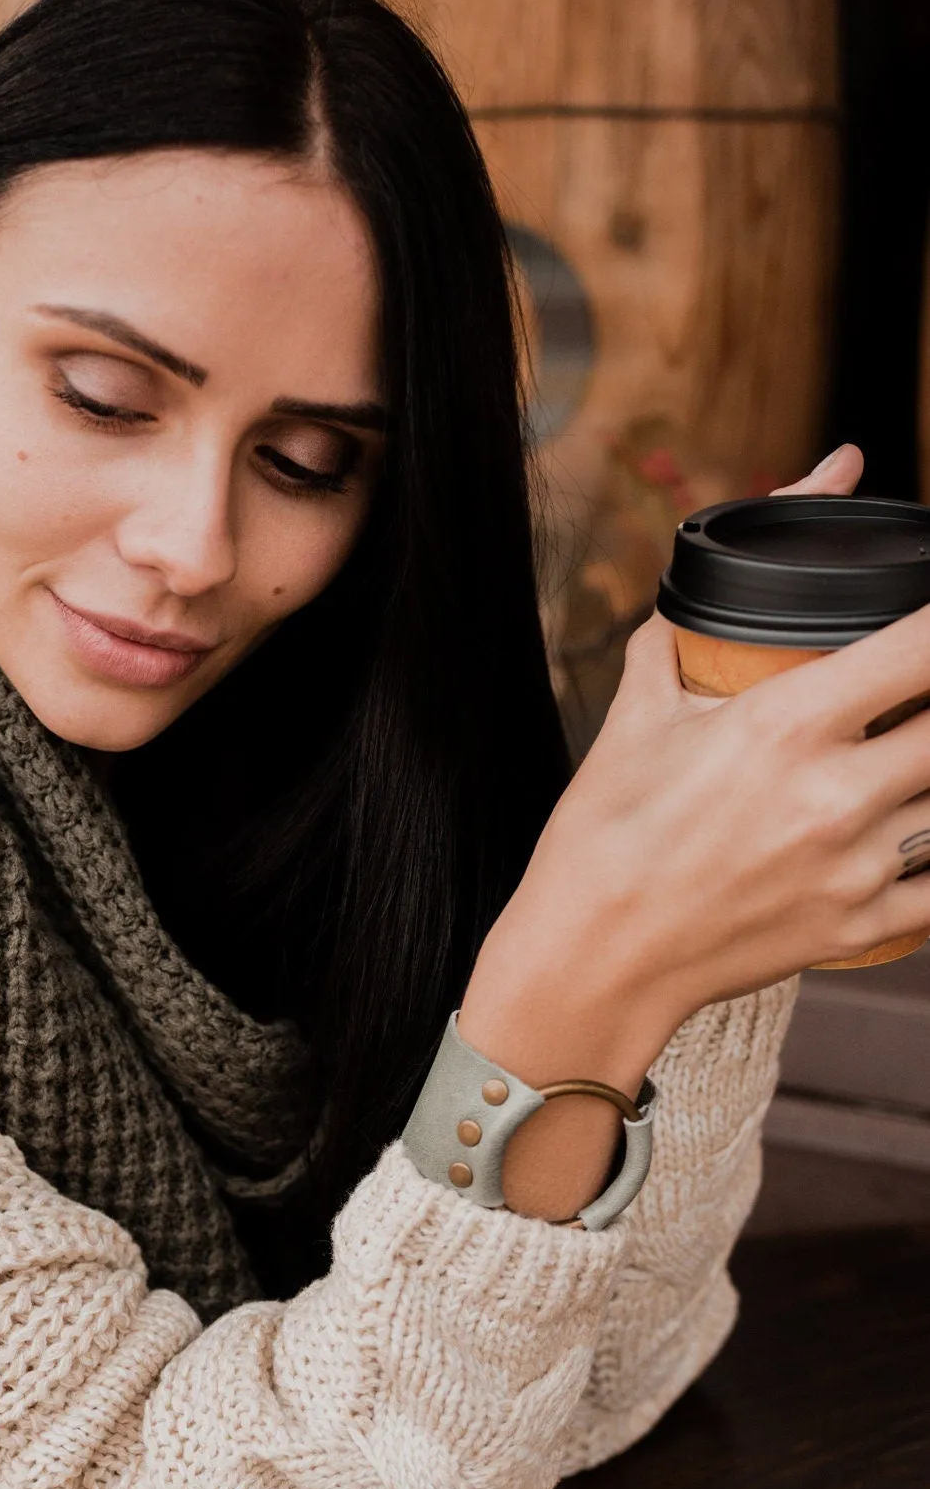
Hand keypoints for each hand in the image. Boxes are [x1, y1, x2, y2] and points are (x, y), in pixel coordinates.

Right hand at [460, 444, 929, 1217]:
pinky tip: (909, 827)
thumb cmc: (606, 832)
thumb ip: (691, 622)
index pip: (922, 647)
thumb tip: (752, 532)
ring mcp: (856, 866)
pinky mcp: (860, 927)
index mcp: (786, 725)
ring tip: (903, 756)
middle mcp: (836, 793)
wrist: (591, 956)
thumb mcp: (639, 715)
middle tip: (914, 692)